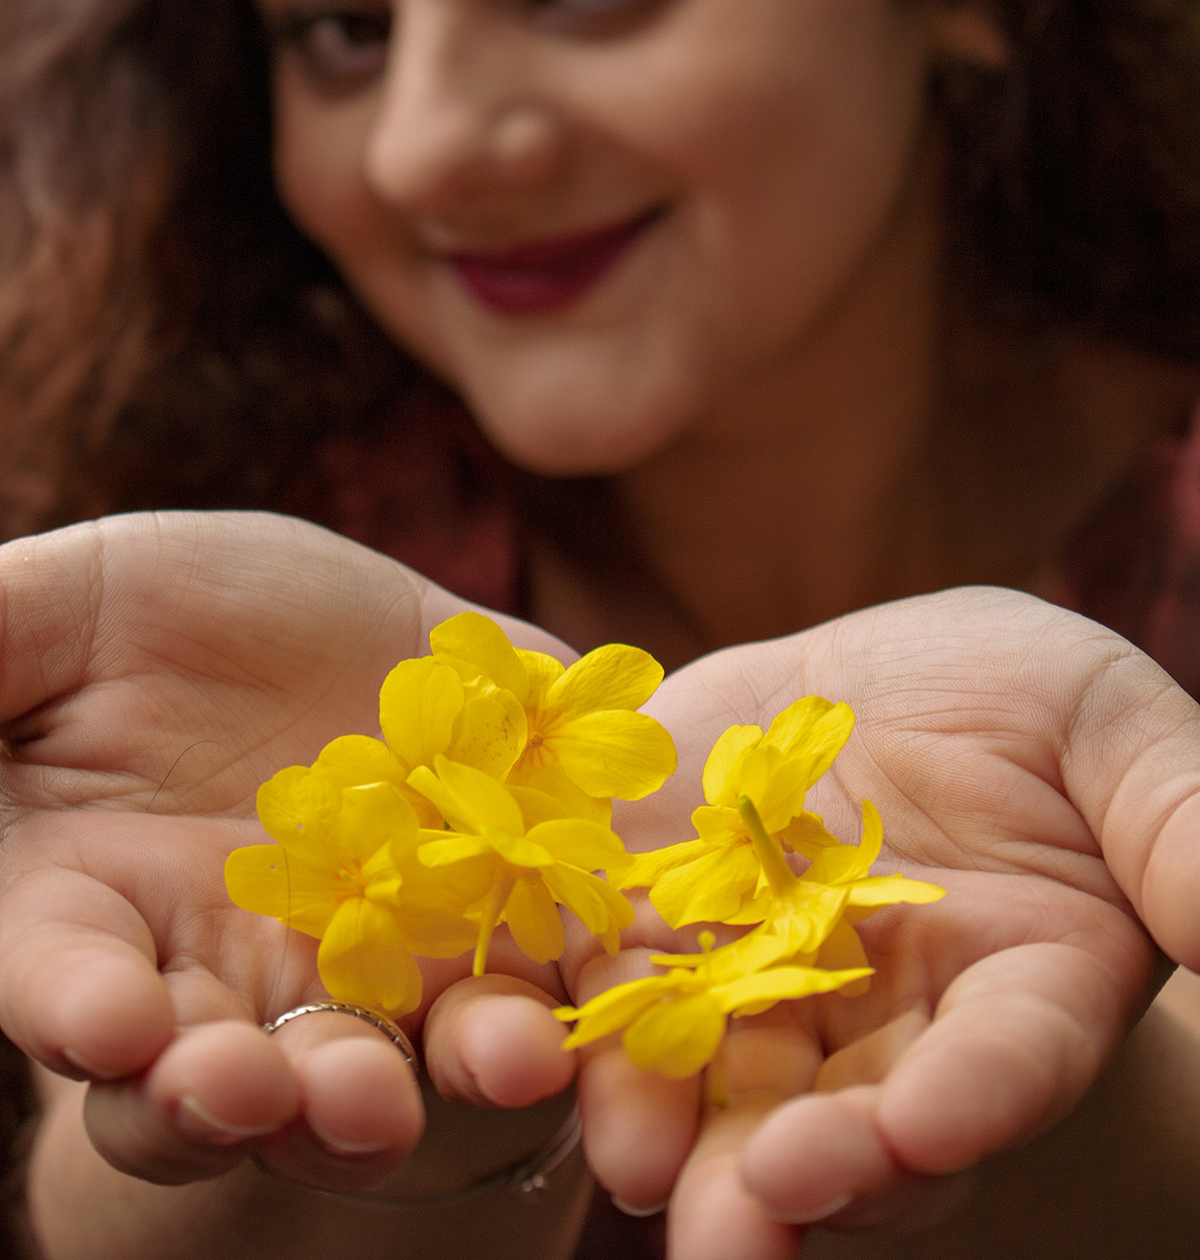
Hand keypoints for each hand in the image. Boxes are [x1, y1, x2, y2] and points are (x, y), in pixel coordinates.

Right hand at [0, 511, 575, 1197]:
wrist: (353, 623)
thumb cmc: (178, 618)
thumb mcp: (75, 608)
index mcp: (97, 901)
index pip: (67, 979)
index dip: (80, 1008)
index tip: (105, 1021)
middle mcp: (226, 968)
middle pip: (210, 1070)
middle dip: (223, 1093)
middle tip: (245, 1089)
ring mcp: (369, 966)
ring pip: (362, 1068)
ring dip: (370, 1097)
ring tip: (385, 1102)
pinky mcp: (499, 930)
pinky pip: (522, 997)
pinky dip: (539, 1022)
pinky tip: (555, 1028)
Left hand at [435, 588, 1199, 1257]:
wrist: (891, 671)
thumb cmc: (1034, 703)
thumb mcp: (1116, 736)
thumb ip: (1179, 832)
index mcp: (1015, 994)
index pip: (1002, 1065)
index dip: (968, 1104)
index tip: (927, 1130)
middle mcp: (880, 1021)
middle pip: (843, 1120)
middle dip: (795, 1176)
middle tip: (748, 1230)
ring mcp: (754, 971)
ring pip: (709, 1069)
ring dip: (668, 1119)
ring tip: (630, 1158)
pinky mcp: (651, 901)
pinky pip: (601, 957)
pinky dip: (565, 991)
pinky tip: (524, 1017)